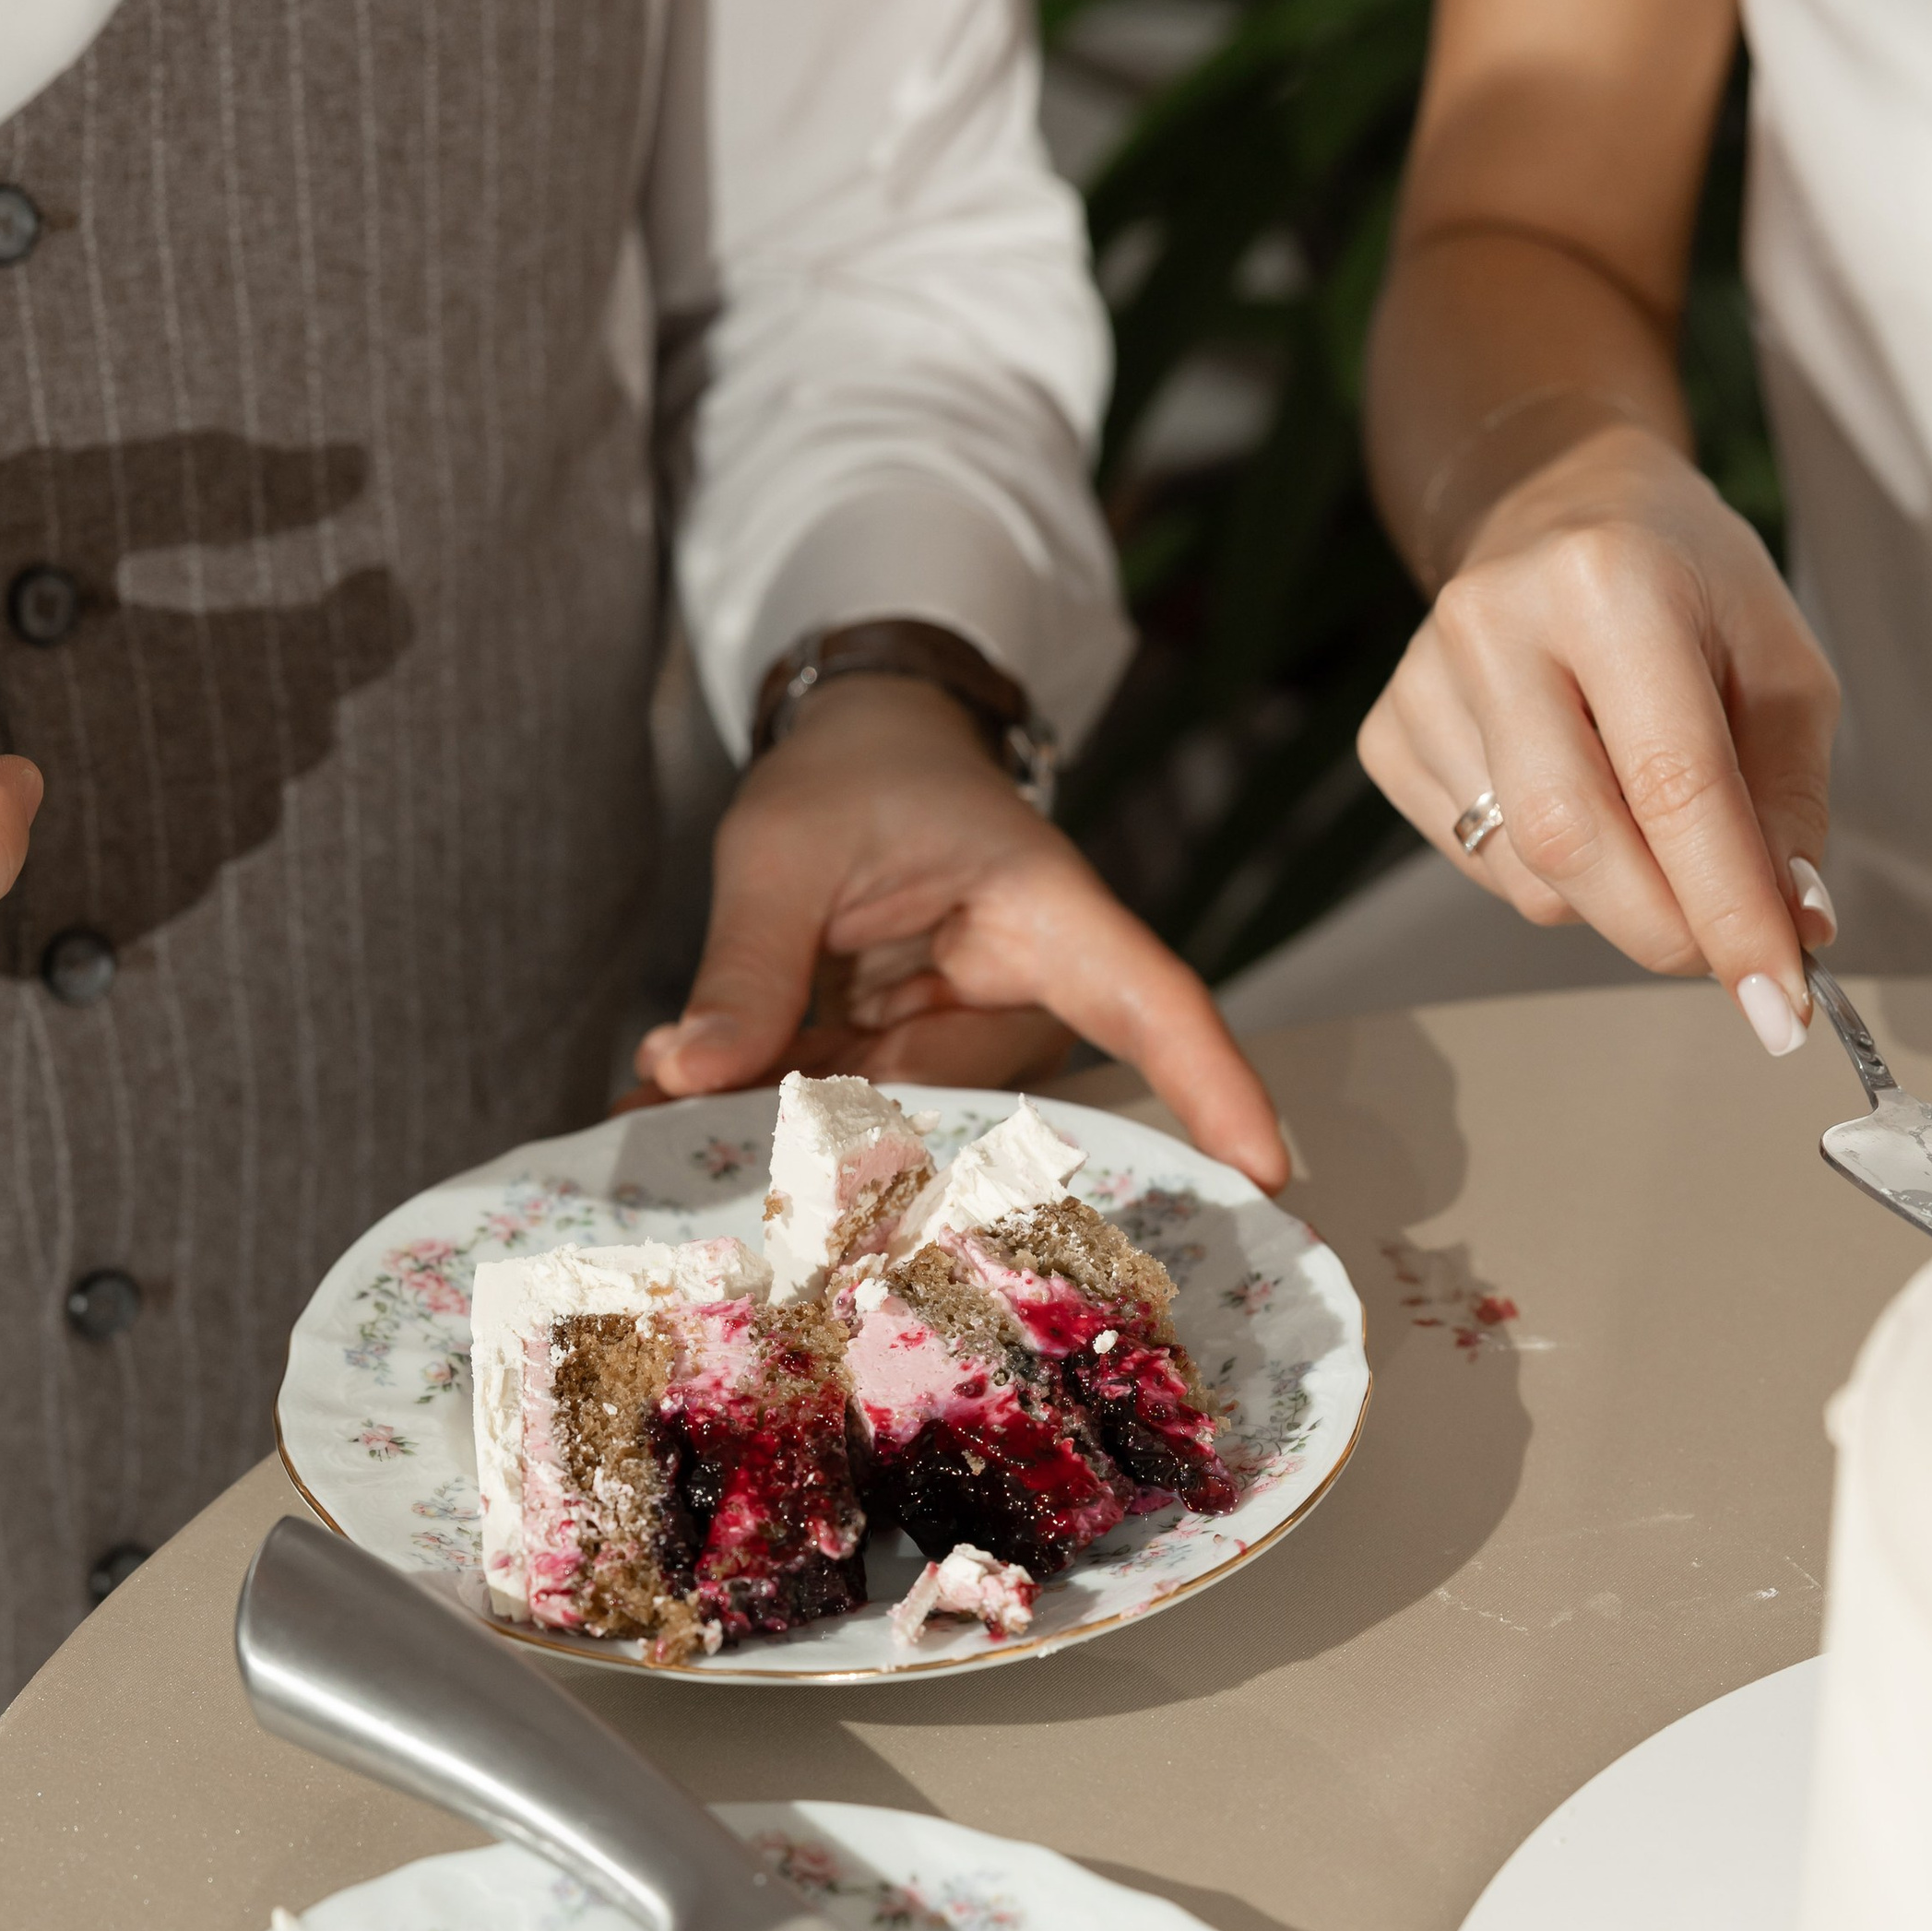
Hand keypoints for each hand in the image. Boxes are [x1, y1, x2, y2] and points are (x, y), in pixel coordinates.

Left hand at [634, 672, 1289, 1188]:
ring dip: (780, 1144)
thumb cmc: (849, 779)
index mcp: (1045, 918)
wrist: (854, 757)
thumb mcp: (782, 850)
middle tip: (720, 1157)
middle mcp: (1029, 1004)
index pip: (1152, 1004)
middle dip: (855, 1158)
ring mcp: (972, 1053)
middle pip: (983, 1122)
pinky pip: (848, 1131)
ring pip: (896, 1145)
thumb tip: (682, 1074)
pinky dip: (762, 1132)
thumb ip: (745, 965)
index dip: (1212, 1087)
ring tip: (662, 1120)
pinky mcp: (916, 1082)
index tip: (1269, 1173)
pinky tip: (675, 1123)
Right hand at [1357, 425, 1839, 1052]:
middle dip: (1663, 928)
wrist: (1555, 503)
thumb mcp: (1777, 659)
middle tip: (1723, 951)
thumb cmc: (1679, 579)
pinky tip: (1572, 792)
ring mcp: (1422, 683)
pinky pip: (1480, 866)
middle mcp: (1496, 625)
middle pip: (1574, 847)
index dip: (1727, 907)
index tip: (1777, 995)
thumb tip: (1790, 925)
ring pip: (1527, 876)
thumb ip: (1788, 797)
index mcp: (1608, 582)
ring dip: (1611, 895)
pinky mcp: (1386, 735)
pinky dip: (1548, 870)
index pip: (1673, 785)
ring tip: (1645, 820)